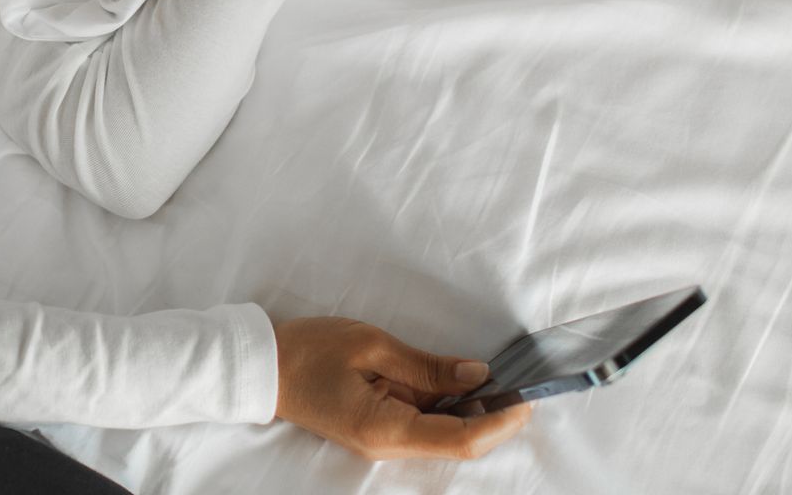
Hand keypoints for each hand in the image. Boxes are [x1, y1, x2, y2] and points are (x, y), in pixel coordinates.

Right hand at [273, 315, 532, 460]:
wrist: (263, 367)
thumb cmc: (310, 351)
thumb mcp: (373, 346)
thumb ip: (428, 366)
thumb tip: (478, 374)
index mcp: (386, 429)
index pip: (459, 439)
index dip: (500, 422)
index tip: (527, 398)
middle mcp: (389, 445)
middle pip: (457, 442)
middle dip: (496, 417)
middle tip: (522, 383)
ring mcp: (383, 441)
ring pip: (444, 435)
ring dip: (476, 411)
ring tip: (499, 378)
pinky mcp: (379, 430)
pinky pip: (425, 424)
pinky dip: (450, 407)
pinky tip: (463, 383)